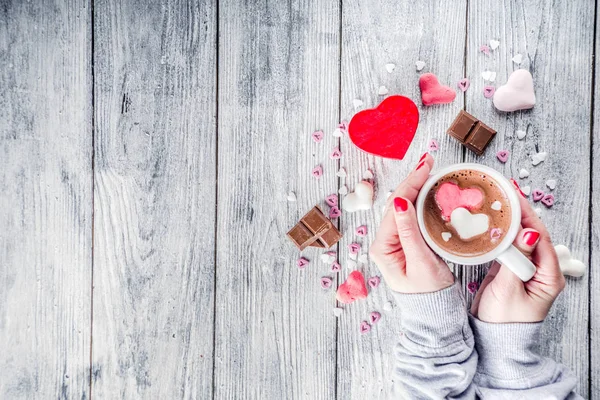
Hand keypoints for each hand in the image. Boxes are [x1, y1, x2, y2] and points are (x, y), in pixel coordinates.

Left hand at [369, 154, 454, 293]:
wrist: (434, 315)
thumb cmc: (429, 295)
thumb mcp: (421, 263)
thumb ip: (410, 233)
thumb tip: (400, 202)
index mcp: (382, 247)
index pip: (395, 207)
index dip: (410, 184)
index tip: (426, 167)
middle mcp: (384, 242)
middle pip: (397, 203)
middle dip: (412, 181)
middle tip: (429, 162)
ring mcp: (393, 242)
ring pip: (403, 208)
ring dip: (415, 188)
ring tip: (428, 170)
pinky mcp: (404, 244)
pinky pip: (410, 217)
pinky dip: (419, 201)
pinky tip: (427, 190)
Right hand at [471, 190, 564, 322]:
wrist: (493, 340)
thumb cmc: (505, 321)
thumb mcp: (510, 289)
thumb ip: (517, 259)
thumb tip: (527, 233)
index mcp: (548, 275)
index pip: (539, 237)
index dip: (527, 216)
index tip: (514, 197)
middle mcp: (539, 270)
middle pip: (530, 234)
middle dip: (518, 214)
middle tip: (503, 194)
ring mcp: (524, 269)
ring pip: (517, 239)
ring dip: (507, 222)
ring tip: (495, 204)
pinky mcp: (509, 271)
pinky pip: (506, 247)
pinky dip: (498, 235)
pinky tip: (489, 224)